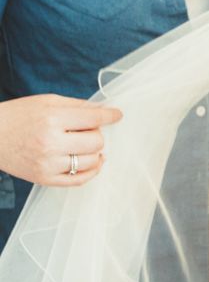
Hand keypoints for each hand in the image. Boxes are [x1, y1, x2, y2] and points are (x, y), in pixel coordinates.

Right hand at [0, 94, 121, 185]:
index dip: (110, 116)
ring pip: (92, 162)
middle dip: (96, 134)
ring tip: (84, 146)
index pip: (93, 118)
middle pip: (96, 142)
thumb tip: (105, 110)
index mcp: (51, 119)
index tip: (117, 115)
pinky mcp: (45, 179)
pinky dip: (92, 171)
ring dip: (94, 153)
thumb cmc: (18, 116)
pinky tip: (92, 162)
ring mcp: (48, 164)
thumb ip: (77, 105)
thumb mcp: (46, 102)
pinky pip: (80, 180)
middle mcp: (50, 143)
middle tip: (86, 131)